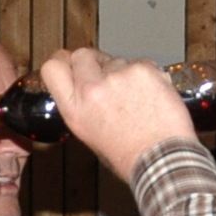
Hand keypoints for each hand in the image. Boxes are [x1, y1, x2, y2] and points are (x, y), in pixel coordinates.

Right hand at [40, 47, 195, 180]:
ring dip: (125, 72)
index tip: (70, 62)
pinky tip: (154, 96)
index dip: (62, 62)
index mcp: (74, 109)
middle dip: (94, 62)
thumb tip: (86, 87)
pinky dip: (148, 75)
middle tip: (108, 77)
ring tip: (138, 99)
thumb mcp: (90, 135)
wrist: (164, 160)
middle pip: (82, 55)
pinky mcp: (142, 70)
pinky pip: (142, 63)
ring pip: (116, 59)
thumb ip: (83, 106)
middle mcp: (91, 89)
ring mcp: (117, 76)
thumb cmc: (131, 156)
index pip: (52, 68)